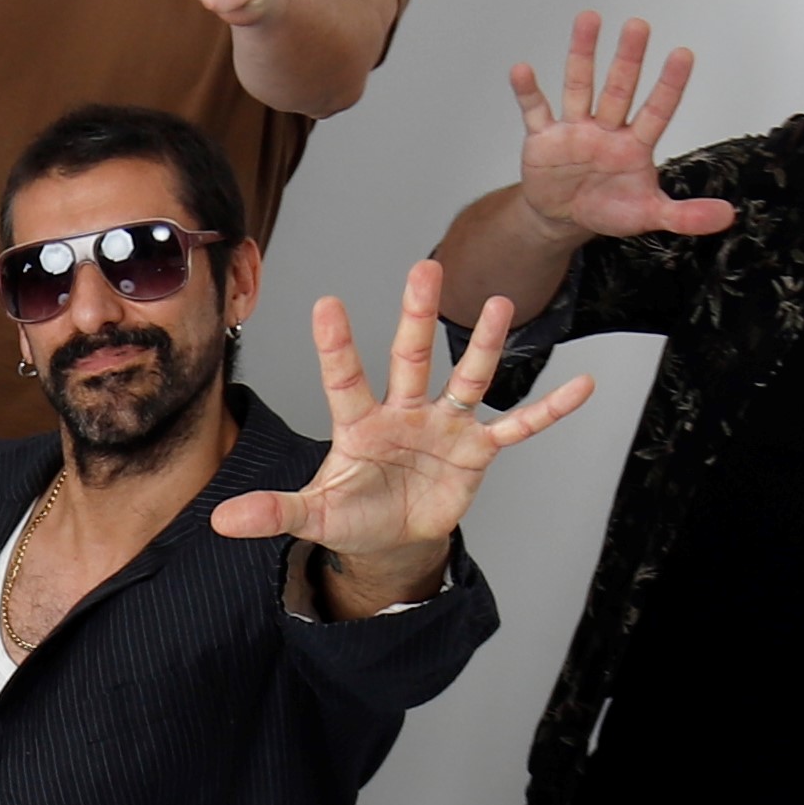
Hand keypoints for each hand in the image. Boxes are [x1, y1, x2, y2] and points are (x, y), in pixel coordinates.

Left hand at [214, 256, 600, 598]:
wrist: (395, 538)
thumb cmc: (353, 515)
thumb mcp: (312, 516)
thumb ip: (273, 512)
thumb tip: (220, 520)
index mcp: (360, 423)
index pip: (344, 378)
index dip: (336, 345)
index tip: (326, 302)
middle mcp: (404, 412)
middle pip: (411, 356)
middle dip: (418, 315)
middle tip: (425, 266)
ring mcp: (444, 427)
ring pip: (466, 379)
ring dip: (484, 346)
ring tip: (501, 304)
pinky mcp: (477, 452)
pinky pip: (519, 426)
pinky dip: (550, 409)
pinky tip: (583, 385)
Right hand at [505, 12, 736, 245]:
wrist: (563, 218)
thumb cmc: (609, 208)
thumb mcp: (649, 215)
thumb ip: (686, 215)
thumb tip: (727, 216)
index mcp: (635, 145)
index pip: (657, 111)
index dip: (669, 85)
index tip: (683, 55)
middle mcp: (606, 129)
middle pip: (619, 88)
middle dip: (629, 58)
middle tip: (638, 26)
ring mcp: (574, 129)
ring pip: (580, 86)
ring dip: (583, 54)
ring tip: (589, 19)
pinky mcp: (544, 138)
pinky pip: (535, 110)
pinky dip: (527, 91)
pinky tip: (522, 70)